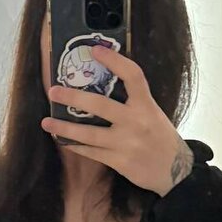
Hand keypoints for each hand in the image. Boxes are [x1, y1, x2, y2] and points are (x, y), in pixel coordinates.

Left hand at [42, 45, 193, 196]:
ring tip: (46, 122)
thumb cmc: (161, 138)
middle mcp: (136, 122)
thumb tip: (103, 86)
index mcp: (147, 105)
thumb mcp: (153, 114)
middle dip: (73, 97)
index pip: (132, 76)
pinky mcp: (120, 162)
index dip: (114, 60)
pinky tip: (63, 140)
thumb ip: (134, 102)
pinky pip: (92, 152)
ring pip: (89, 134)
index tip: (95, 49)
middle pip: (100, 105)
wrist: (175, 172)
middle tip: (53, 91)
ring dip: (65, 128)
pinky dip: (75, 145)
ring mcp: (126, 143)